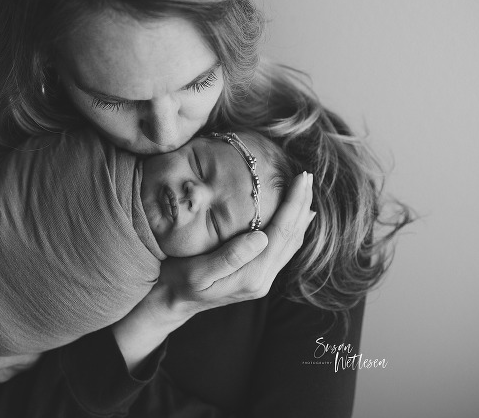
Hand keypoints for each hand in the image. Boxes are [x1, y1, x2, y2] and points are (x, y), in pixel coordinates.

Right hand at [112, 172, 314, 371]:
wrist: (171, 302)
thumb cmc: (179, 282)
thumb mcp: (199, 271)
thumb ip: (231, 257)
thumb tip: (263, 237)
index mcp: (253, 275)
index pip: (282, 232)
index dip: (294, 203)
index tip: (302, 177)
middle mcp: (263, 279)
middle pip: (293, 236)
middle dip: (302, 204)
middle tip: (308, 176)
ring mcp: (263, 279)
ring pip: (292, 243)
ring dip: (300, 215)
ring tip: (306, 190)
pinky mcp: (258, 276)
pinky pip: (284, 249)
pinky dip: (293, 228)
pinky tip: (296, 217)